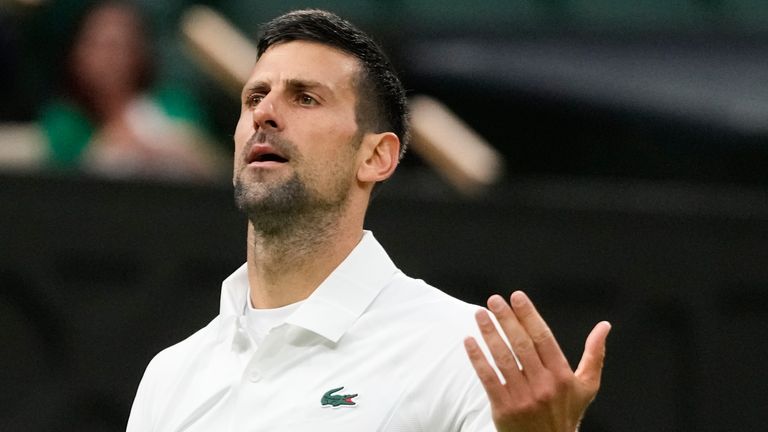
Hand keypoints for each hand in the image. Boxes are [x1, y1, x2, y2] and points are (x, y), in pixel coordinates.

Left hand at [464, 291, 610, 431]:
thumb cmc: (565, 413)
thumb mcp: (587, 387)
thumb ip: (595, 355)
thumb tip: (604, 326)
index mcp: (562, 376)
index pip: (543, 338)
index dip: (529, 315)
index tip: (517, 297)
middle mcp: (544, 386)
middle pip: (522, 344)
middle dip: (507, 319)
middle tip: (494, 300)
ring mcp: (523, 397)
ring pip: (504, 358)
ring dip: (490, 334)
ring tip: (480, 315)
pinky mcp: (504, 408)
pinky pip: (488, 378)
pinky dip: (478, 359)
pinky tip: (469, 341)